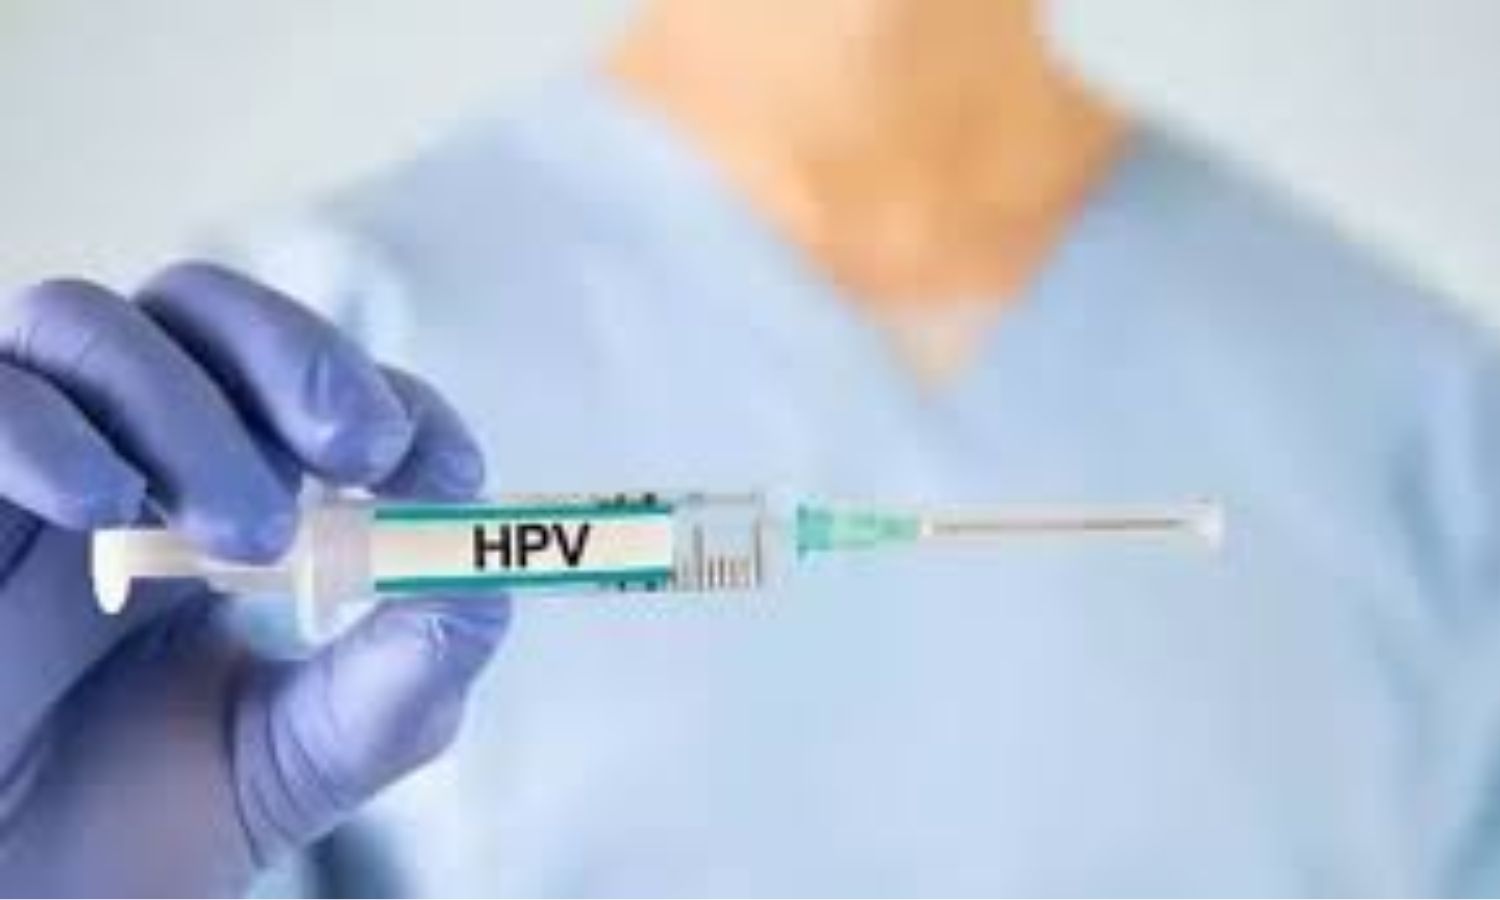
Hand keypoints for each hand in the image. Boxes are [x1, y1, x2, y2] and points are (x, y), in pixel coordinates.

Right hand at [0, 263, 508, 895]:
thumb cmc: (116, 844)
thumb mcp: (291, 762)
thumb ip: (393, 687)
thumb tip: (481, 588)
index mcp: (206, 508)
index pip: (302, 387)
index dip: (386, 399)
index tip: (442, 466)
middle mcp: (112, 463)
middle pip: (201, 309)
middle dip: (299, 357)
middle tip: (363, 452)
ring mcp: (14, 472)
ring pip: (92, 326)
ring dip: (194, 412)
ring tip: (248, 539)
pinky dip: (51, 430)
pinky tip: (108, 511)